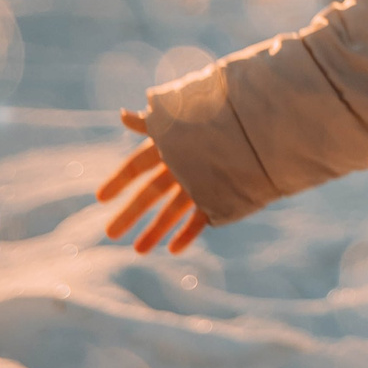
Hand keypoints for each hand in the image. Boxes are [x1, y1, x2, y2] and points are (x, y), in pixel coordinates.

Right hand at [96, 108, 209, 253]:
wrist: (267, 125)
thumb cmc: (222, 116)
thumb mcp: (184, 117)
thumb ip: (153, 122)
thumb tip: (122, 115)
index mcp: (173, 145)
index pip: (139, 165)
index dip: (120, 180)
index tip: (101, 199)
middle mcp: (185, 164)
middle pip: (152, 192)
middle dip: (131, 213)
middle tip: (110, 233)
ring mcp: (203, 180)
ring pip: (173, 209)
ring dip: (156, 229)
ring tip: (138, 252)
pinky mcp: (223, 194)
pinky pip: (202, 217)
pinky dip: (188, 233)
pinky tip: (173, 250)